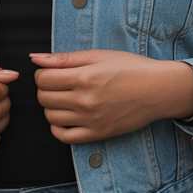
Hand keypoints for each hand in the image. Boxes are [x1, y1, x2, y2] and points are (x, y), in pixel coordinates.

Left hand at [31, 50, 192, 143]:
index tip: (50, 71)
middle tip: (57, 83)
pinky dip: (57, 127)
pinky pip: (64, 137)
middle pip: (44, 98)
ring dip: (51, 106)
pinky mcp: (98, 134)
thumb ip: (64, 58)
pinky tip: (64, 116)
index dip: (42, 73)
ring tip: (63, 97)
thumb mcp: (98, 55)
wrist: (157, 89)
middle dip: (45, 88)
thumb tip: (35, 58)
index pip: (43, 79)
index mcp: (85, 77)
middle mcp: (86, 101)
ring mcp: (91, 120)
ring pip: (50, 117)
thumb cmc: (130, 68)